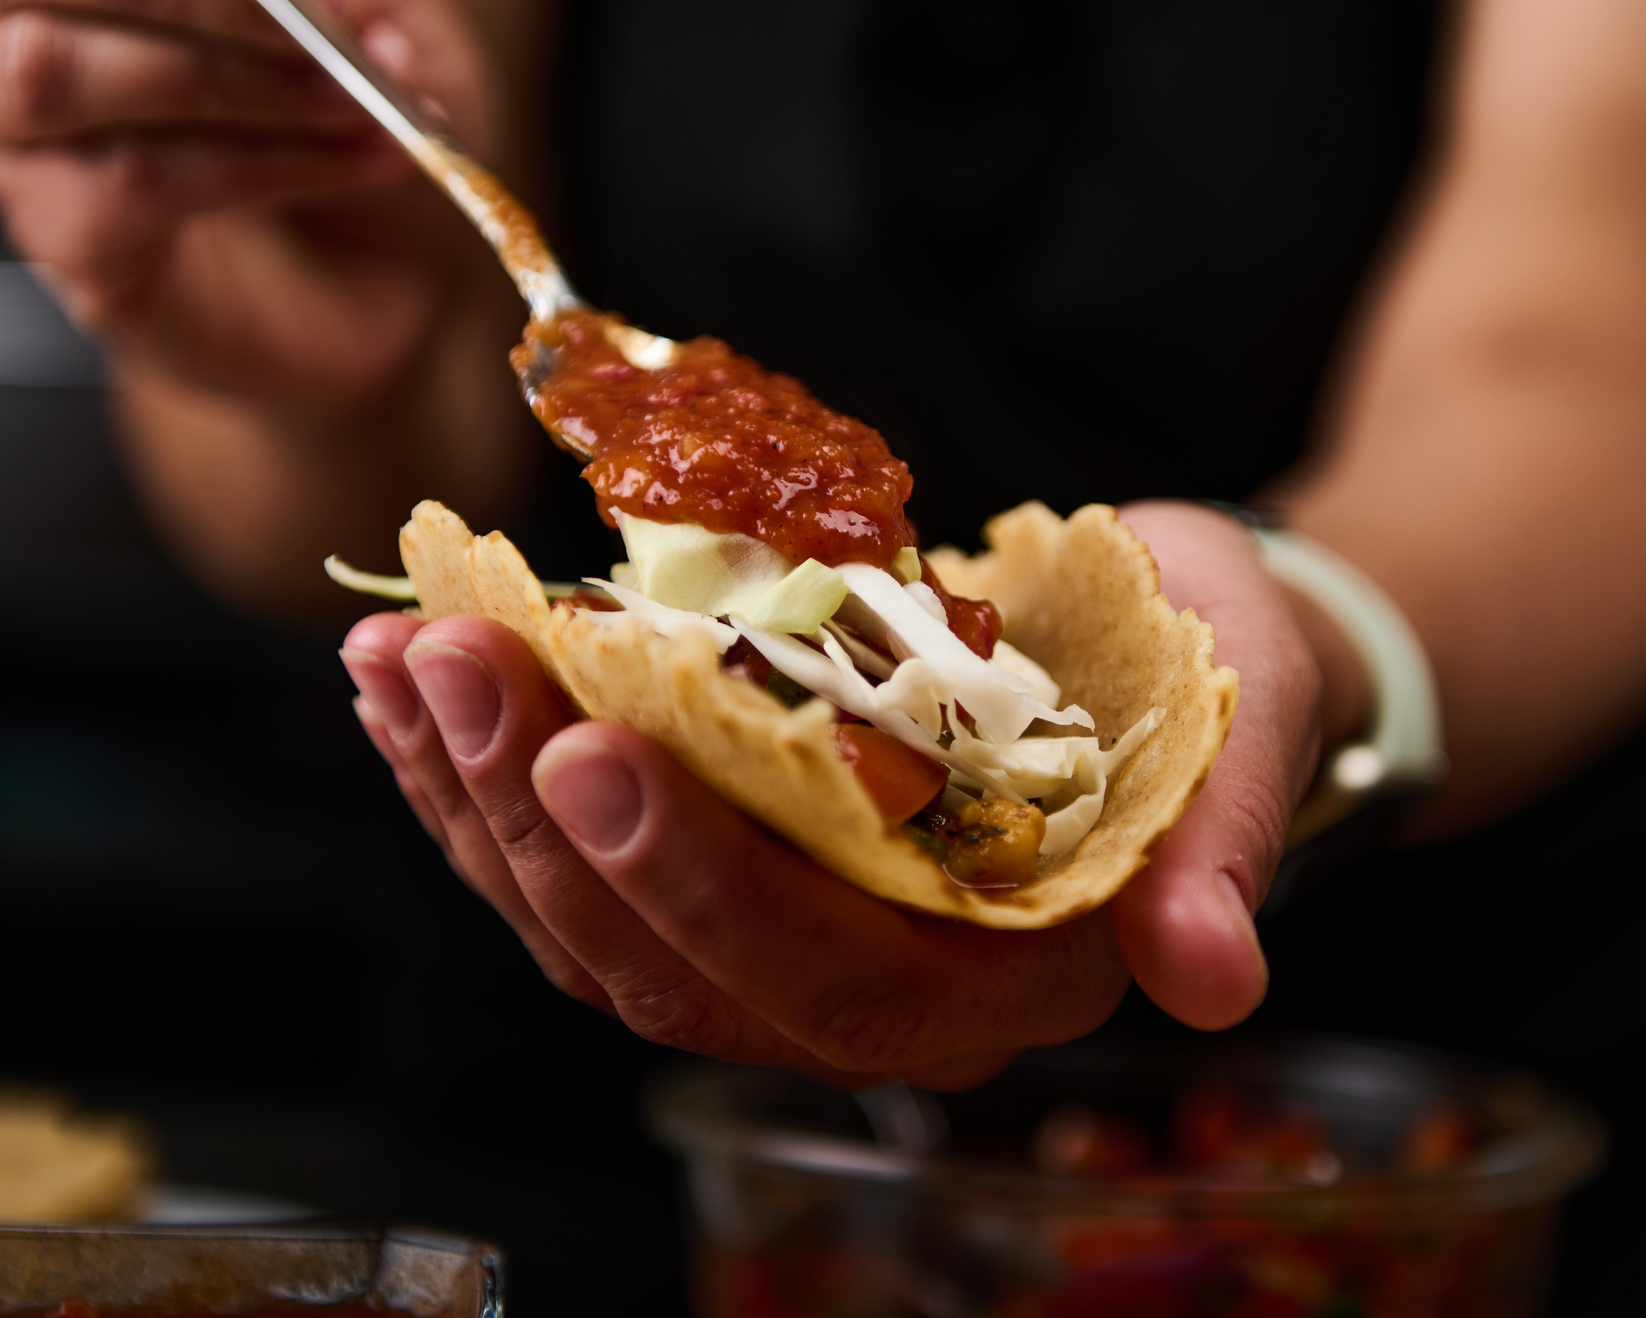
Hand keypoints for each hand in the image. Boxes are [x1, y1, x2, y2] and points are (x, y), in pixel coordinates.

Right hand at [0, 0, 499, 415]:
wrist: (393, 281)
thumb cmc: (364, 115)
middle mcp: (22, 21)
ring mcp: (24, 137)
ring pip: (64, 70)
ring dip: (235, 74)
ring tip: (356, 92)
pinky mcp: (65, 236)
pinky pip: (134, 180)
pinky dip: (262, 162)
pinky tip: (355, 159)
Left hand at [341, 503, 1325, 1080]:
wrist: (1157, 652)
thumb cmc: (1204, 679)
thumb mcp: (1243, 730)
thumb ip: (1226, 847)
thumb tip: (1214, 976)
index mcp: (996, 981)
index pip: (830, 975)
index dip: (702, 880)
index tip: (592, 742)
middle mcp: (870, 992)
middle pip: (671, 961)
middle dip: (544, 817)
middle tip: (457, 662)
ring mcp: (776, 940)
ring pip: (592, 922)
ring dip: (475, 795)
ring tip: (402, 656)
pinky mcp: (713, 872)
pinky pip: (570, 864)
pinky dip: (476, 777)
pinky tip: (409, 682)